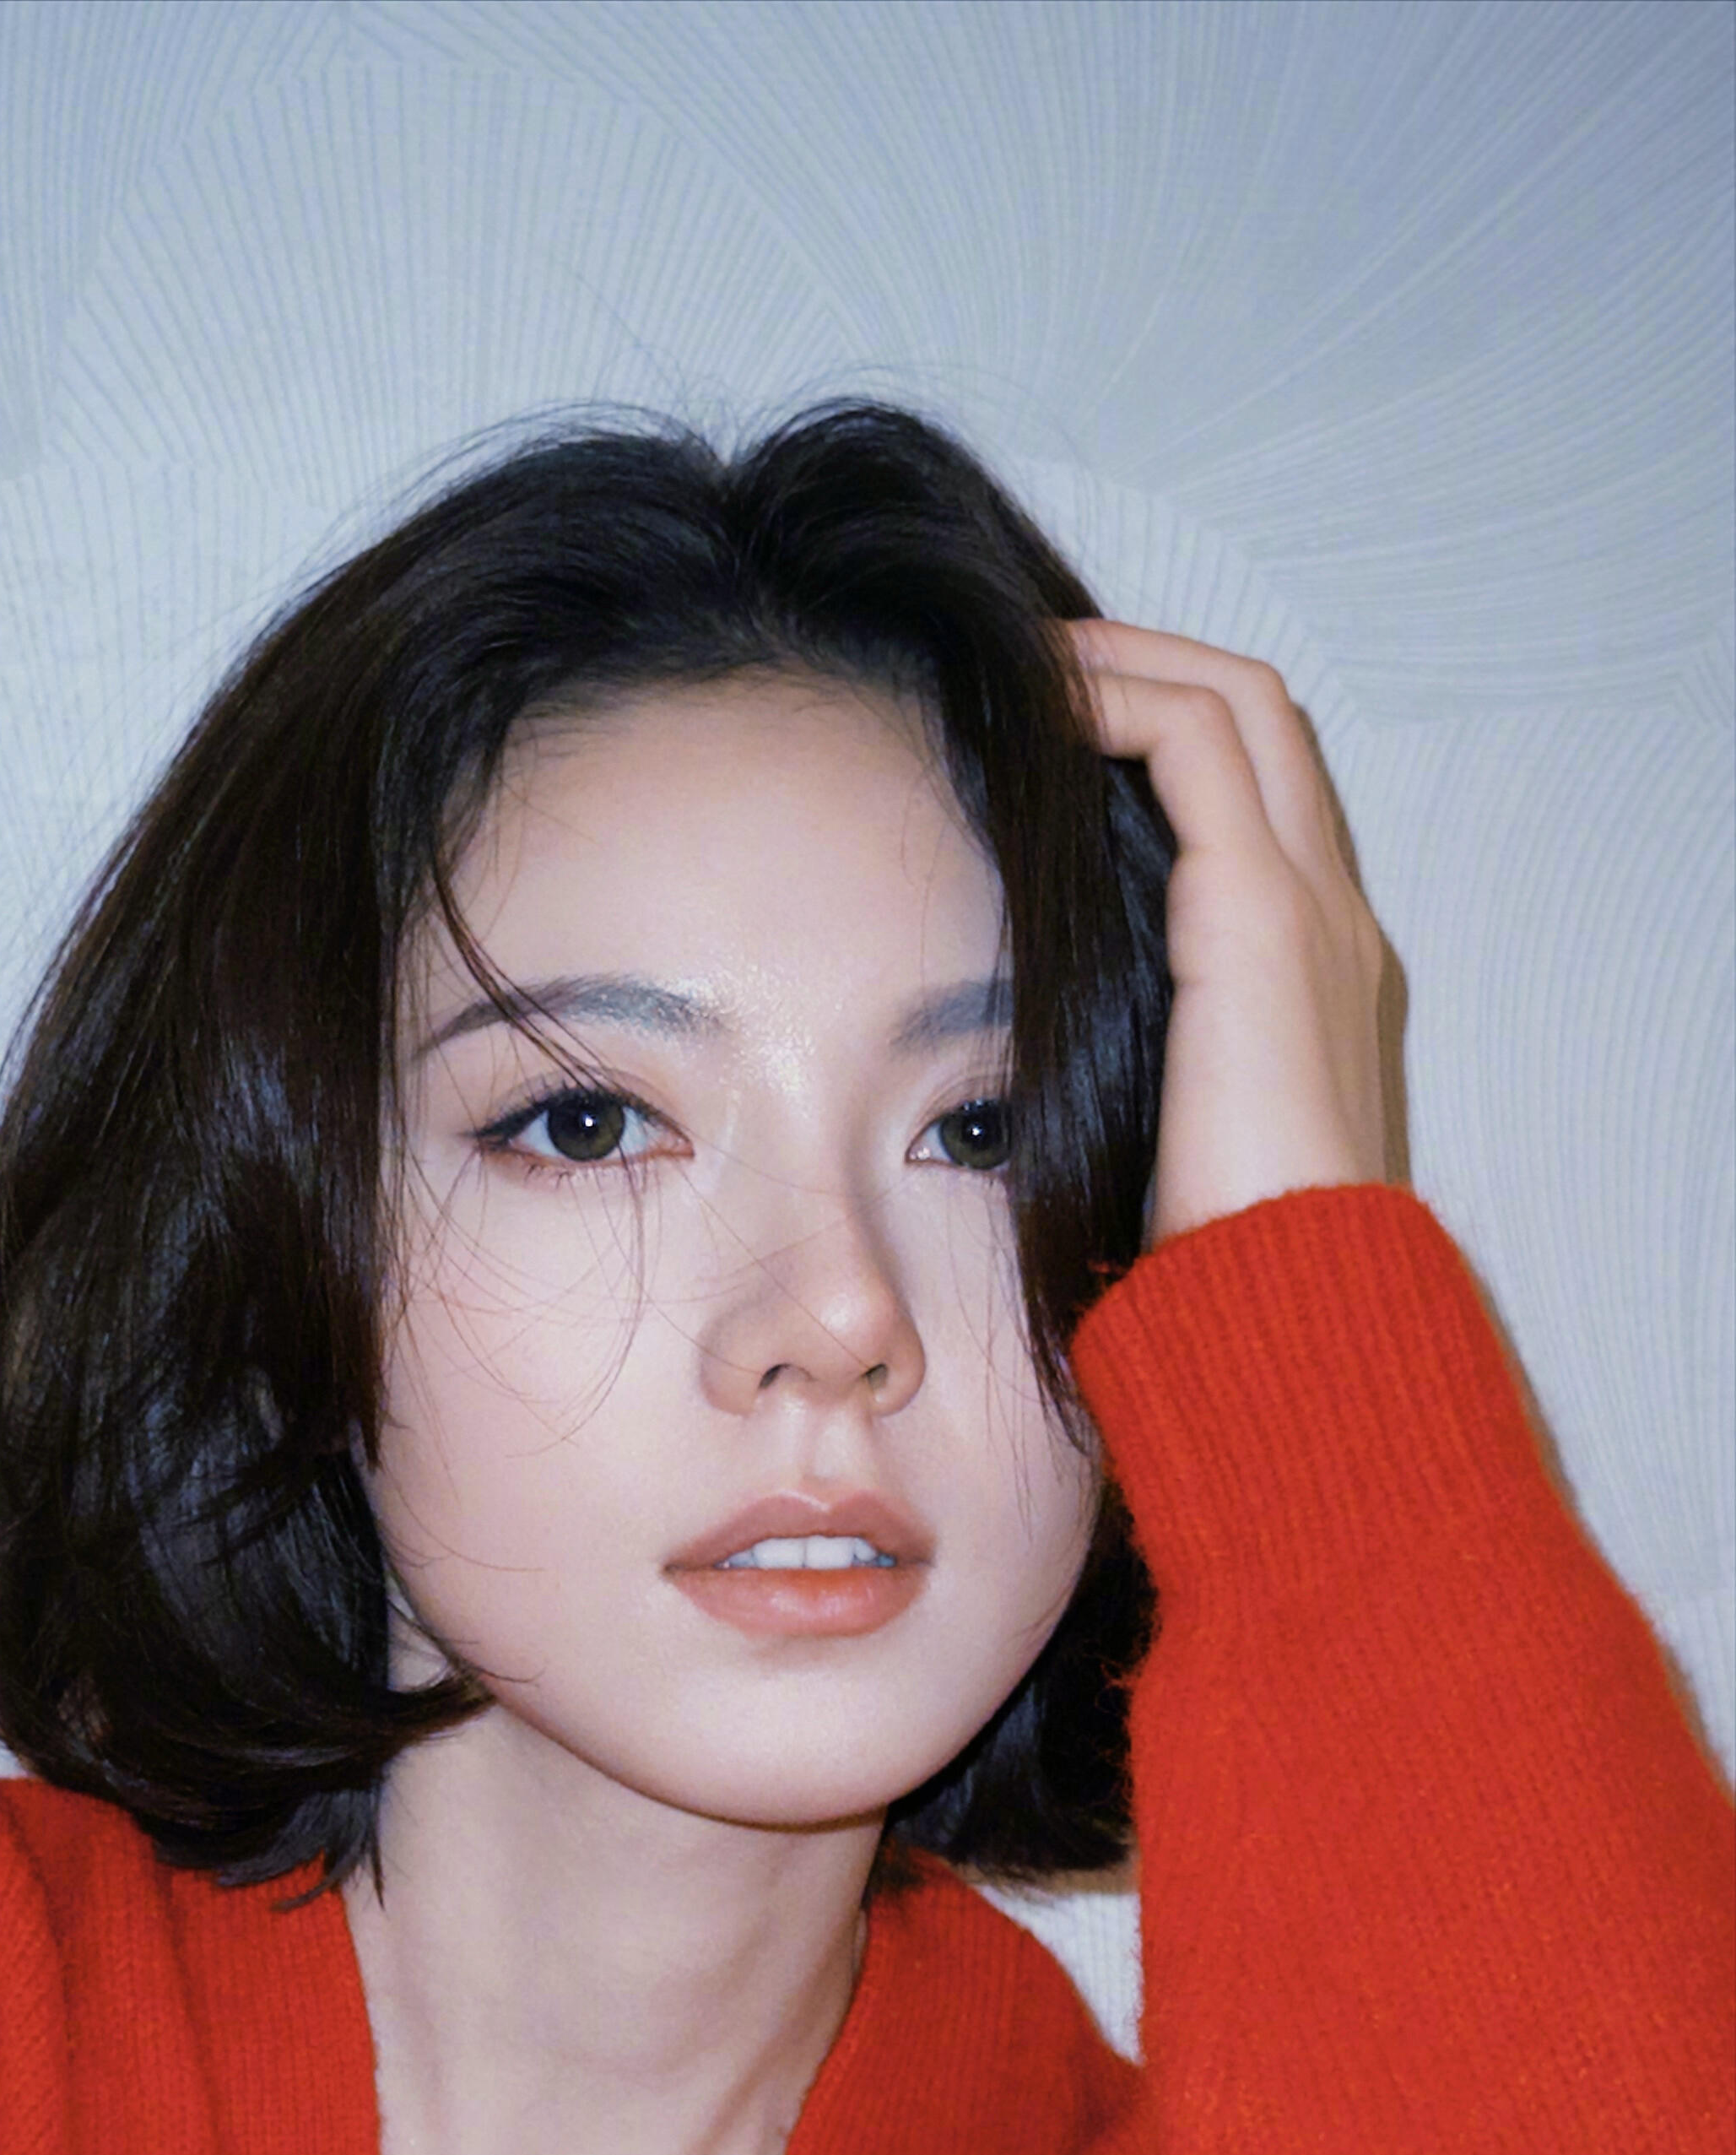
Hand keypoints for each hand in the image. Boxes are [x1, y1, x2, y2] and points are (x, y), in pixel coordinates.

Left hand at [1070, 618, 1391, 1248]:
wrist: (1290, 1309)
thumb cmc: (1212, 1258)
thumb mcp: (1156, 1137)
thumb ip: (1122, 1068)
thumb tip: (1011, 1066)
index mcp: (1311, 972)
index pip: (1254, 796)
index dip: (1161, 736)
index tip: (1056, 731)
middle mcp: (1331, 918)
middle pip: (1258, 718)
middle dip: (1147, 662)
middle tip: (1036, 658)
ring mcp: (1310, 906)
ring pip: (1236, 702)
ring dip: (1125, 659)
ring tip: (1026, 660)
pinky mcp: (1264, 914)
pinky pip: (1195, 743)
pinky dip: (1118, 700)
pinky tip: (1040, 708)